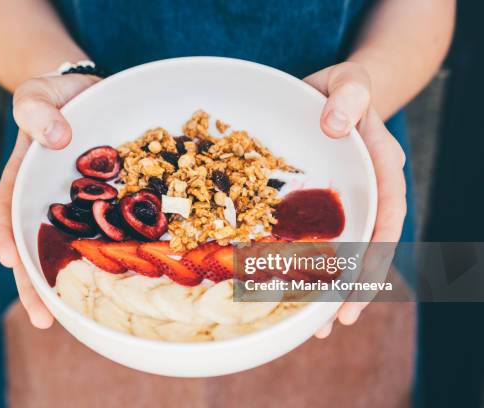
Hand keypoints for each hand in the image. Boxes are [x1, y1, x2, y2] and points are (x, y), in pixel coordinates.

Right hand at [0, 74, 99, 327]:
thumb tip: (54, 139)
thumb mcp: (40, 93)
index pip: (6, 211)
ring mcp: (80, 209)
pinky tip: (122, 285)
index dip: (5, 237)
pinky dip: (109, 261)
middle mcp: (48, 202)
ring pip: (72, 251)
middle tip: (43, 319)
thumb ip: (35, 108)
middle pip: (36, 248)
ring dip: (72, 285)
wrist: (94, 95)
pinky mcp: (110, 209)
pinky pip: (109, 237)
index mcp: (23, 178)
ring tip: (78, 320)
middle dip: (36, 284)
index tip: (10, 260)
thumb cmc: (61, 96)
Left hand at [304, 62, 406, 337]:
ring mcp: (344, 203)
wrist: (332, 94)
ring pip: (341, 251)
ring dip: (327, 287)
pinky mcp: (320, 205)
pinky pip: (316, 239)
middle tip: (331, 323)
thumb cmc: (343, 89)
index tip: (361, 285)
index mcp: (382, 168)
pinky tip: (288, 291)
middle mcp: (367, 192)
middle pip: (366, 246)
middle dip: (352, 286)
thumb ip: (348, 97)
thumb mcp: (349, 83)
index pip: (387, 214)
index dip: (376, 252)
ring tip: (311, 326)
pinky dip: (306, 266)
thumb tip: (336, 127)